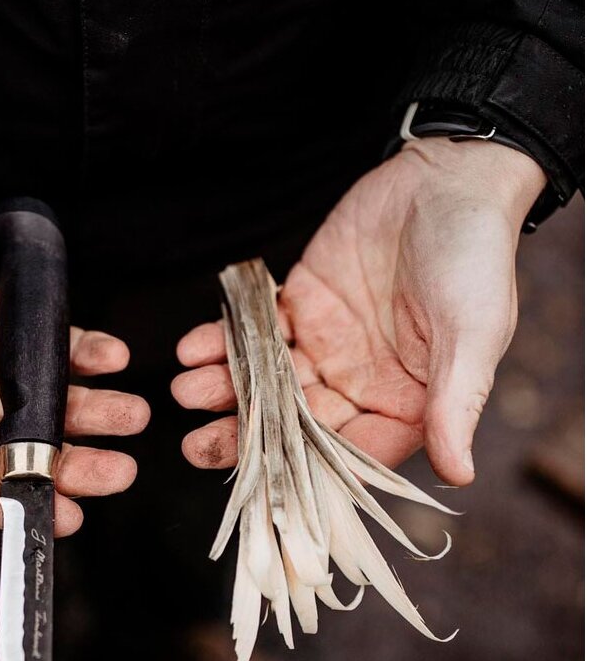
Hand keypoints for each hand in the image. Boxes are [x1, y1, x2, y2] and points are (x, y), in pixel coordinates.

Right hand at [0, 196, 149, 531]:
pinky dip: (81, 352)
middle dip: (73, 465)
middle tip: (120, 470)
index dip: (14, 506)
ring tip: (132, 414)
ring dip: (90, 411)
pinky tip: (111, 355)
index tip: (67, 519)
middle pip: (18, 455)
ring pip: (42, 405)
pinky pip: (45, 347)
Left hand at [173, 139, 545, 484]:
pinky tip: (193, 346)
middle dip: (245, 435)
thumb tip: (459, 476)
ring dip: (225, 387)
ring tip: (185, 390)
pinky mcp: (301, 303)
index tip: (262, 484)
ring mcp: (328, 344)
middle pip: (296, 425)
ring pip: (268, 380)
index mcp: (406, 404)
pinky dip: (224, 339)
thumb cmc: (476, 256)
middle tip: (196, 446)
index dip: (307, 473)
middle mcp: (362, 383)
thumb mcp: (474, 333)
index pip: (352, 455)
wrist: (448, 177)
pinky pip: (257, 330)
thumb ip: (457, 403)